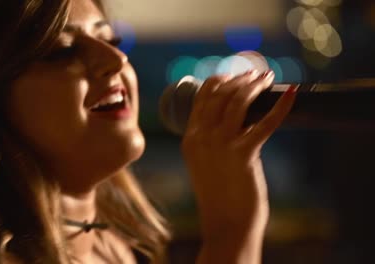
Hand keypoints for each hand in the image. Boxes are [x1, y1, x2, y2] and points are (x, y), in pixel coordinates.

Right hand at [181, 70, 295, 238]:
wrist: (224, 224)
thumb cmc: (219, 196)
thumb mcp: (207, 163)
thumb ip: (213, 140)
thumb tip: (238, 119)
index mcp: (190, 138)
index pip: (202, 97)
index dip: (220, 80)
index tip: (235, 75)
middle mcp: (201, 138)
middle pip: (221, 94)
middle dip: (240, 79)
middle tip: (257, 75)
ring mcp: (220, 145)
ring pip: (238, 102)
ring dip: (255, 85)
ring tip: (268, 78)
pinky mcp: (243, 154)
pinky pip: (265, 123)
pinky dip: (281, 106)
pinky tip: (292, 94)